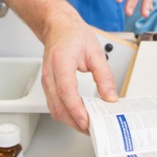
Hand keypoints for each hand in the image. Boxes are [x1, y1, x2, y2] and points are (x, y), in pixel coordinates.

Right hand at [39, 17, 117, 132]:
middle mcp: (50, 74)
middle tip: (92, 129)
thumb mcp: (96, 52)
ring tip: (88, 126)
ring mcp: (47, 81)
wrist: (58, 27)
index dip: (76, 109)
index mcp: (61, 62)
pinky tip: (78, 116)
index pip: (66, 91)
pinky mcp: (48, 85)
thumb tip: (110, 97)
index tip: (86, 121)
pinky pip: (54, 104)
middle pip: (58, 106)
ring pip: (54, 109)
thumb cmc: (73, 35)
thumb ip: (104, 76)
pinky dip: (66, 114)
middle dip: (74, 121)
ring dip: (70, 120)